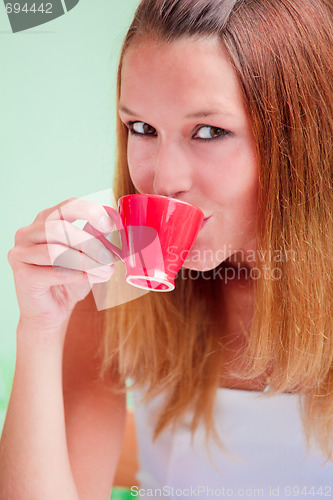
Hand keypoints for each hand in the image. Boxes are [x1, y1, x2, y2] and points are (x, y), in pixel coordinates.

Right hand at [7, 198, 116, 333]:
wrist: (52, 312)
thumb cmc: (70, 280)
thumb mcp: (87, 256)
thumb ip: (96, 240)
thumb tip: (114, 229)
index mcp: (45, 220)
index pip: (68, 206)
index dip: (90, 212)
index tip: (109, 225)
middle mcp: (28, 232)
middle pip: (59, 227)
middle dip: (90, 243)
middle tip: (110, 257)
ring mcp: (20, 253)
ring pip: (56, 251)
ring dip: (86, 261)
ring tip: (106, 271)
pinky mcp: (22, 275)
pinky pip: (54, 272)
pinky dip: (79, 275)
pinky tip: (94, 278)